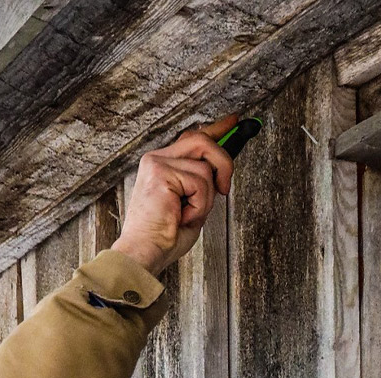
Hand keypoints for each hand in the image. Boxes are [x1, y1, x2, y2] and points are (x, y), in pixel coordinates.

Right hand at [112, 115, 237, 274]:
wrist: (146, 252)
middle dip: (223, 163)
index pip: (192, 137)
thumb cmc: (165, 235)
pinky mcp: (160, 172)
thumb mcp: (194, 204)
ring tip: (188, 214)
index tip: (234, 122)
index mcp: (163, 164)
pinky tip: (181, 216)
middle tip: (224, 188)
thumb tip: (223, 170)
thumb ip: (203, 183)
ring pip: (205, 166)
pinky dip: (199, 204)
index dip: (216, 129)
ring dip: (206, 197)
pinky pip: (200, 182)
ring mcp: (156, 162)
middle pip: (202, 140)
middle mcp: (157, 158)